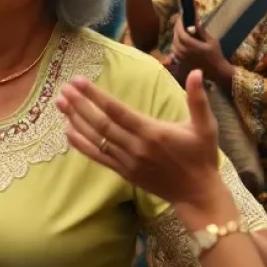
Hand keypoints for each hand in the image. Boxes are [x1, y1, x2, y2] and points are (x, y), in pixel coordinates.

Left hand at [55, 70, 227, 218]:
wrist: (197, 194)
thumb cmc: (201, 157)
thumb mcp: (206, 127)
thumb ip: (198, 99)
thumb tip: (196, 71)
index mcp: (152, 132)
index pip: (117, 111)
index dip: (96, 96)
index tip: (79, 81)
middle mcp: (136, 147)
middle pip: (101, 123)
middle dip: (80, 105)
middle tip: (63, 88)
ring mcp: (127, 161)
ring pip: (96, 139)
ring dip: (75, 120)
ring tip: (60, 103)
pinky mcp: (123, 172)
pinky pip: (98, 157)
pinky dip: (81, 145)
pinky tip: (67, 131)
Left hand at [172, 16, 225, 81]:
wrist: (216, 70)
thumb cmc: (215, 55)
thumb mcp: (211, 41)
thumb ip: (201, 31)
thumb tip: (195, 19)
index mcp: (192, 46)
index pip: (181, 33)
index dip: (179, 24)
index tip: (181, 16)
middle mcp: (184, 52)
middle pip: (176, 37)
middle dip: (177, 28)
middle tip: (181, 21)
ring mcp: (181, 58)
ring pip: (174, 43)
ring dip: (176, 35)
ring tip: (181, 29)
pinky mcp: (180, 62)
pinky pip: (174, 50)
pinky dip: (176, 43)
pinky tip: (181, 40)